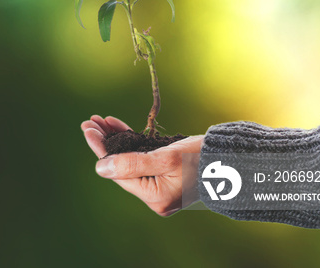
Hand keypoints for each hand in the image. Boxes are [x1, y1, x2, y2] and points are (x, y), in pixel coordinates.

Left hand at [81, 115, 203, 216]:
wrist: (231, 158)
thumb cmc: (201, 157)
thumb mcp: (166, 158)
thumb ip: (133, 163)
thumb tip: (101, 167)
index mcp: (155, 198)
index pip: (119, 171)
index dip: (101, 149)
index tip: (88, 130)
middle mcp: (156, 195)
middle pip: (121, 166)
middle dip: (105, 142)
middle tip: (89, 122)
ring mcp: (161, 184)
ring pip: (129, 159)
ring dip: (115, 139)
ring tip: (99, 121)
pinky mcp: (166, 172)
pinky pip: (141, 157)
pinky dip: (130, 142)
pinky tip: (117, 126)